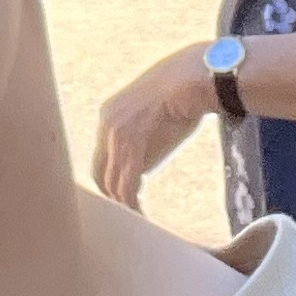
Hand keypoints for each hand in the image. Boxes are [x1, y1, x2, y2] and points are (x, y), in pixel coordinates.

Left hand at [94, 48, 220, 207]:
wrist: (195, 77)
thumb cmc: (182, 92)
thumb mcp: (153, 114)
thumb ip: (140, 136)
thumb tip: (139, 163)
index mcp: (108, 114)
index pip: (100, 158)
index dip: (110, 180)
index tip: (123, 195)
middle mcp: (106, 123)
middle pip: (100, 172)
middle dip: (112, 195)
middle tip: (128, 213)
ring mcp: (116, 134)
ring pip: (111, 182)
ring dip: (123, 204)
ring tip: (136, 219)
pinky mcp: (132, 145)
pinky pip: (125, 185)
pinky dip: (131, 204)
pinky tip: (140, 214)